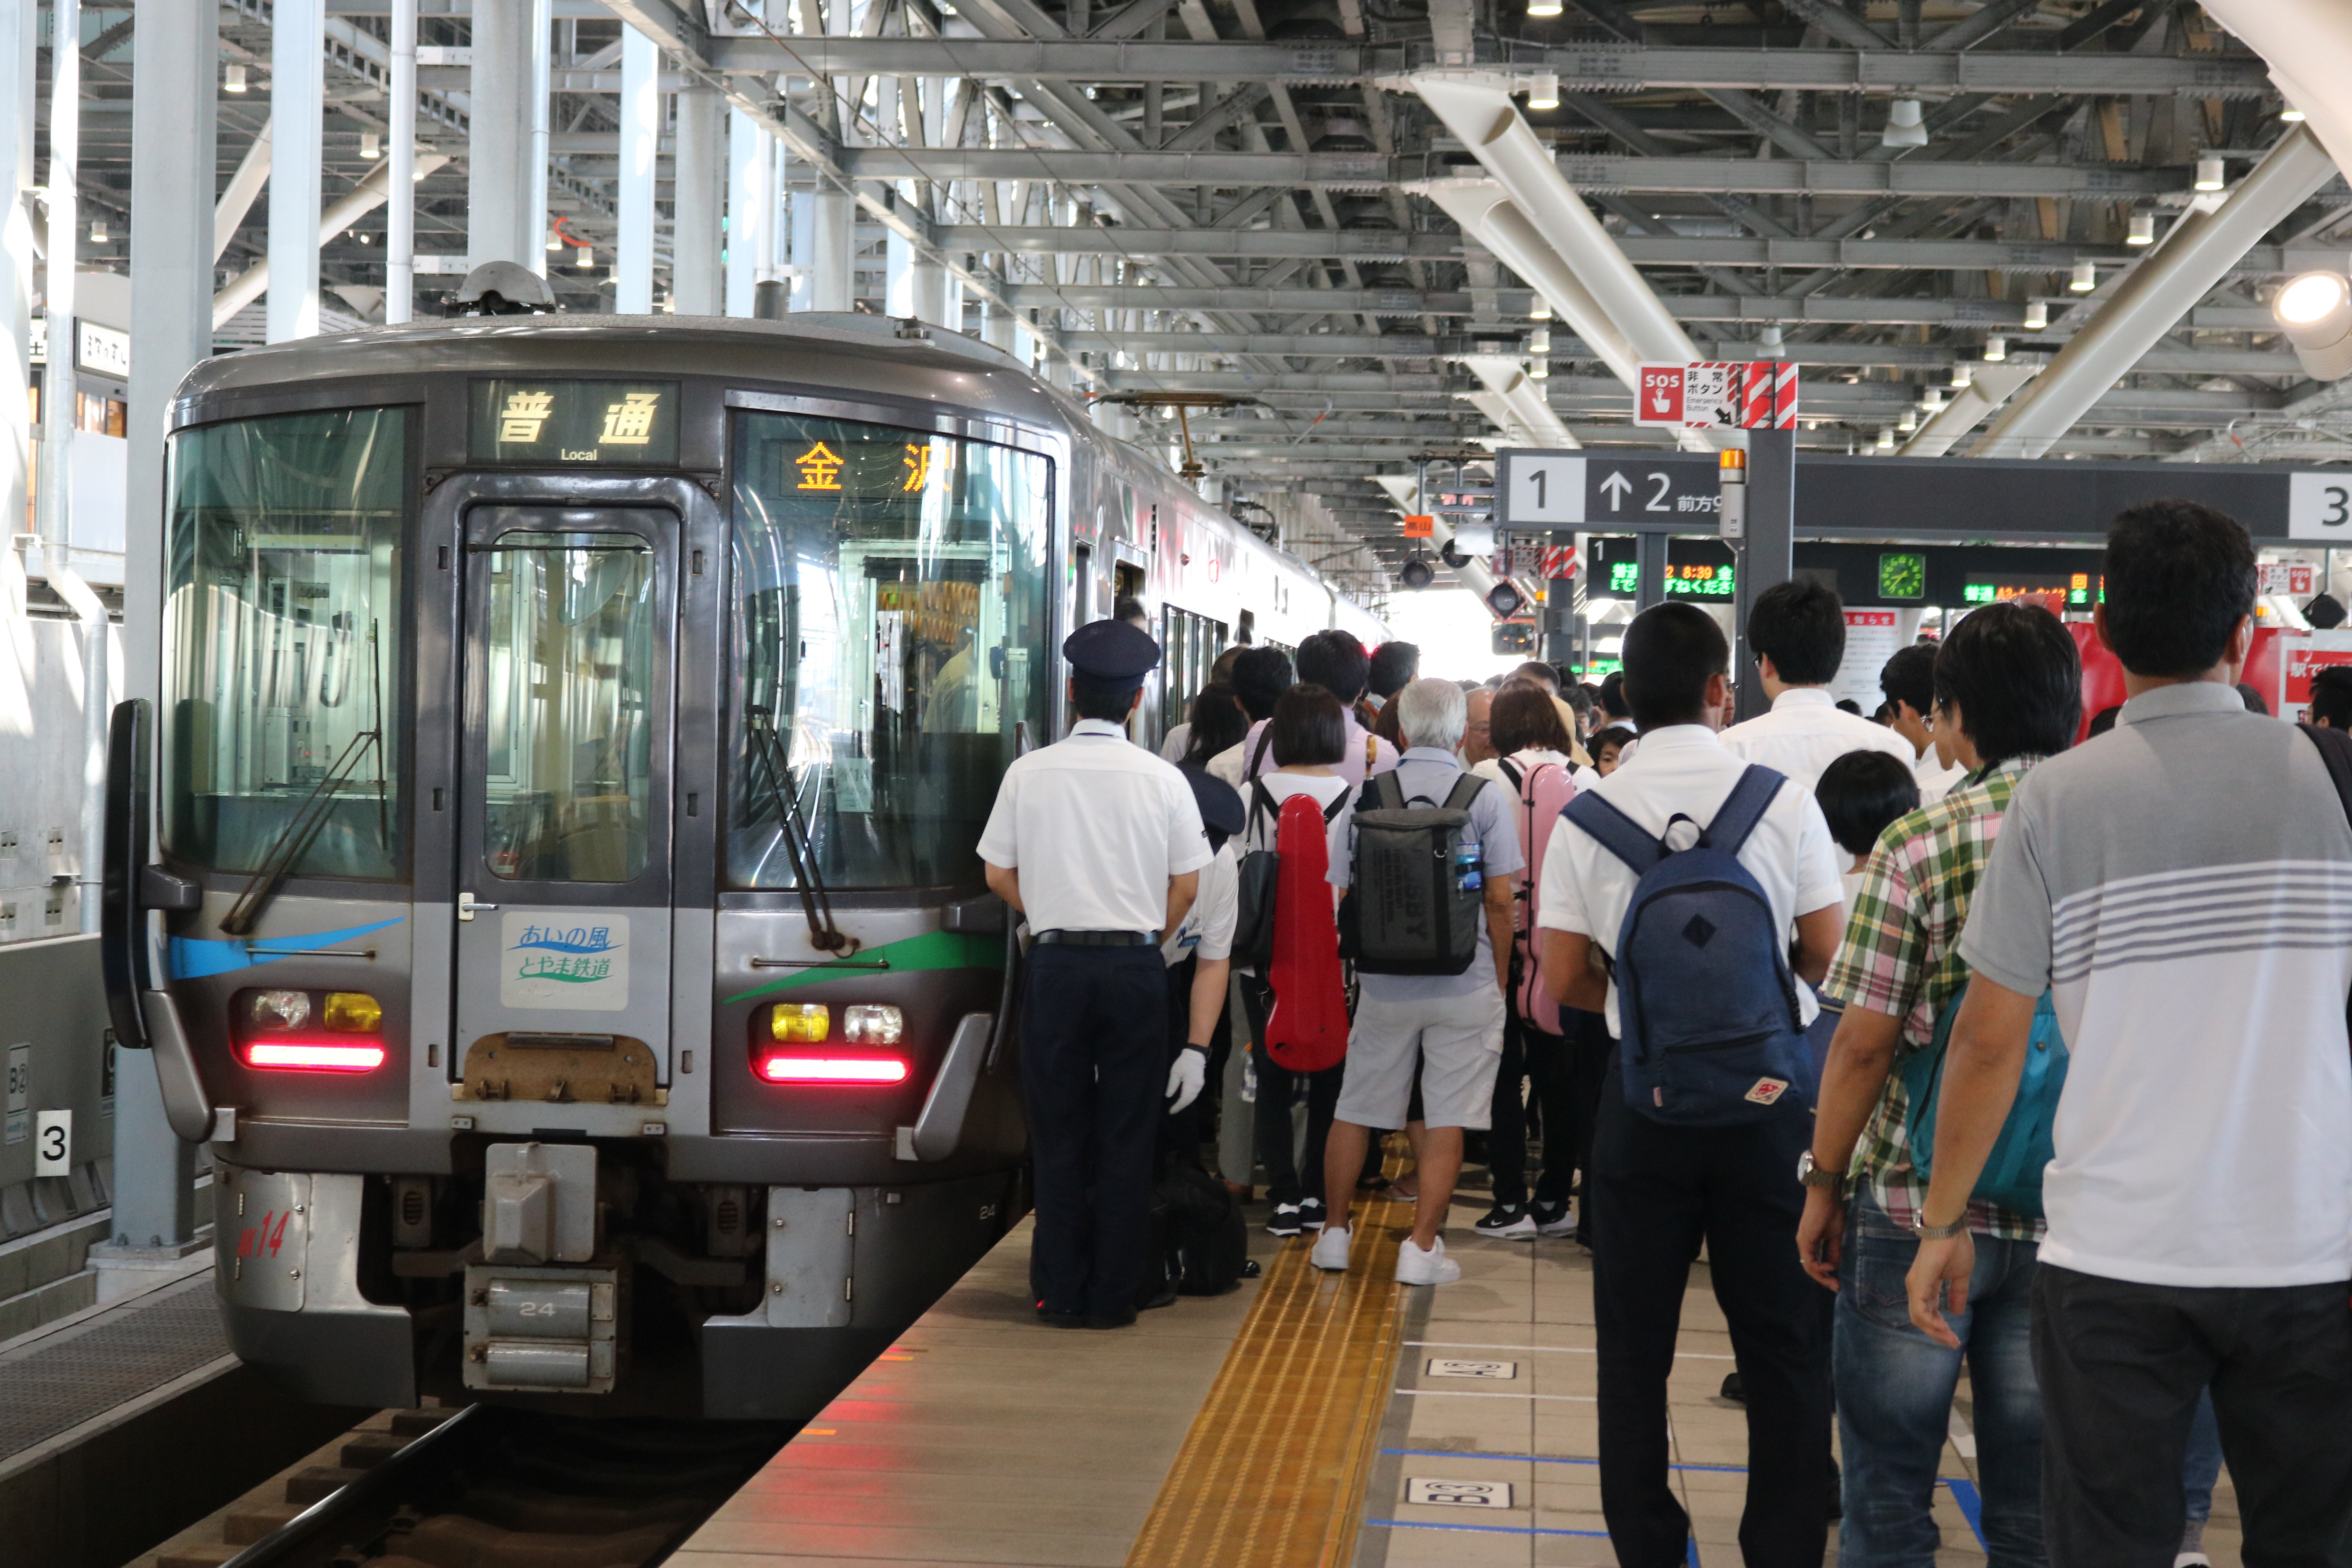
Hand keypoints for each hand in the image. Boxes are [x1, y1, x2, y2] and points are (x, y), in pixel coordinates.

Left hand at [1166, 1049, 1205, 1112]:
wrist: (1195, 1055)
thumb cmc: (1184, 1062)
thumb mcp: (1175, 1072)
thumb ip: (1172, 1084)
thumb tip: (1168, 1096)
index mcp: (1190, 1083)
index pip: (1184, 1098)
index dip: (1177, 1106)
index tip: (1171, 1111)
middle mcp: (1197, 1087)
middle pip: (1189, 1100)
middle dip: (1181, 1106)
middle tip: (1173, 1111)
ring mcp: (1200, 1086)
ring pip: (1192, 1098)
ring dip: (1185, 1103)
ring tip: (1177, 1107)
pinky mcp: (1200, 1084)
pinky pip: (1194, 1095)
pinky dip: (1188, 1099)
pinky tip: (1183, 1100)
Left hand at [1797, 1186, 1844, 1291]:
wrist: (1826, 1195)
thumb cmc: (1832, 1211)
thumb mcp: (1836, 1235)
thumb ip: (1834, 1250)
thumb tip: (1835, 1265)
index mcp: (1811, 1242)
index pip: (1815, 1263)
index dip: (1825, 1274)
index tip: (1838, 1282)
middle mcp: (1804, 1243)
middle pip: (1811, 1267)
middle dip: (1824, 1279)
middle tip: (1837, 1287)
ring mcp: (1803, 1242)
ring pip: (1809, 1266)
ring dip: (1822, 1277)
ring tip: (1835, 1282)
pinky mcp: (1804, 1240)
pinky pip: (1809, 1260)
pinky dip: (1819, 1267)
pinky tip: (1830, 1268)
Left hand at [1905, 1229, 1976, 1349]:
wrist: (1949, 1229)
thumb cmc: (1955, 1247)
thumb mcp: (1960, 1275)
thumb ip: (1957, 1293)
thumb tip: (1957, 1311)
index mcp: (1925, 1286)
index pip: (1928, 1312)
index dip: (1940, 1327)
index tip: (1954, 1337)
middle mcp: (1916, 1287)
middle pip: (1922, 1319)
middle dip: (1938, 1334)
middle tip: (1954, 1343)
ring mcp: (1915, 1286)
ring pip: (1919, 1318)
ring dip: (1935, 1332)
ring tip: (1951, 1339)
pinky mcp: (1918, 1284)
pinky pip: (1920, 1310)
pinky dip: (1931, 1323)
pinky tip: (1943, 1329)